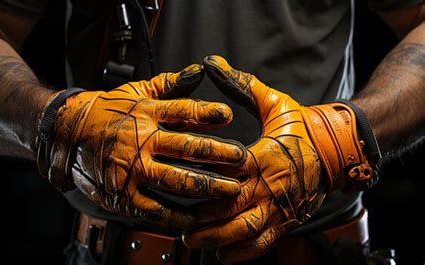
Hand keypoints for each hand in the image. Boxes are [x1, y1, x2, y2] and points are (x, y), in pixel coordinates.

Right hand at [37, 64, 245, 228]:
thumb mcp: (137, 91)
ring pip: (176, 180)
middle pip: (186, 148)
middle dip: (218, 154)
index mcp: (146, 113)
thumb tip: (199, 71)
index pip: (181, 111)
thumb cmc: (108, 111)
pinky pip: (154, 208)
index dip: (206, 113)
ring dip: (207, 186)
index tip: (227, 115)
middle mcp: (141, 141)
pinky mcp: (123, 194)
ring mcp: (132, 169)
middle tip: (241, 159)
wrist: (69, 133)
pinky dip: (176, 215)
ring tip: (231, 190)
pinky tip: (196, 218)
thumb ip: (170, 83)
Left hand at [182, 56, 377, 261]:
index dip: (203, 180)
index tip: (179, 183)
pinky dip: (243, 252)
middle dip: (204, 221)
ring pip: (245, 231)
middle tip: (181, 228)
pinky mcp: (287, 220)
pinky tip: (224, 255)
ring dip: (218, 240)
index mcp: (263, 157)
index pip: (227, 171)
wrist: (338, 148)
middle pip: (231, 209)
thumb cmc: (304, 126)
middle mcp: (269, 186)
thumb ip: (243, 86)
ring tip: (196, 243)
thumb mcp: (275, 103)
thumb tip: (214, 62)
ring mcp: (279, 207)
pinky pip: (264, 242)